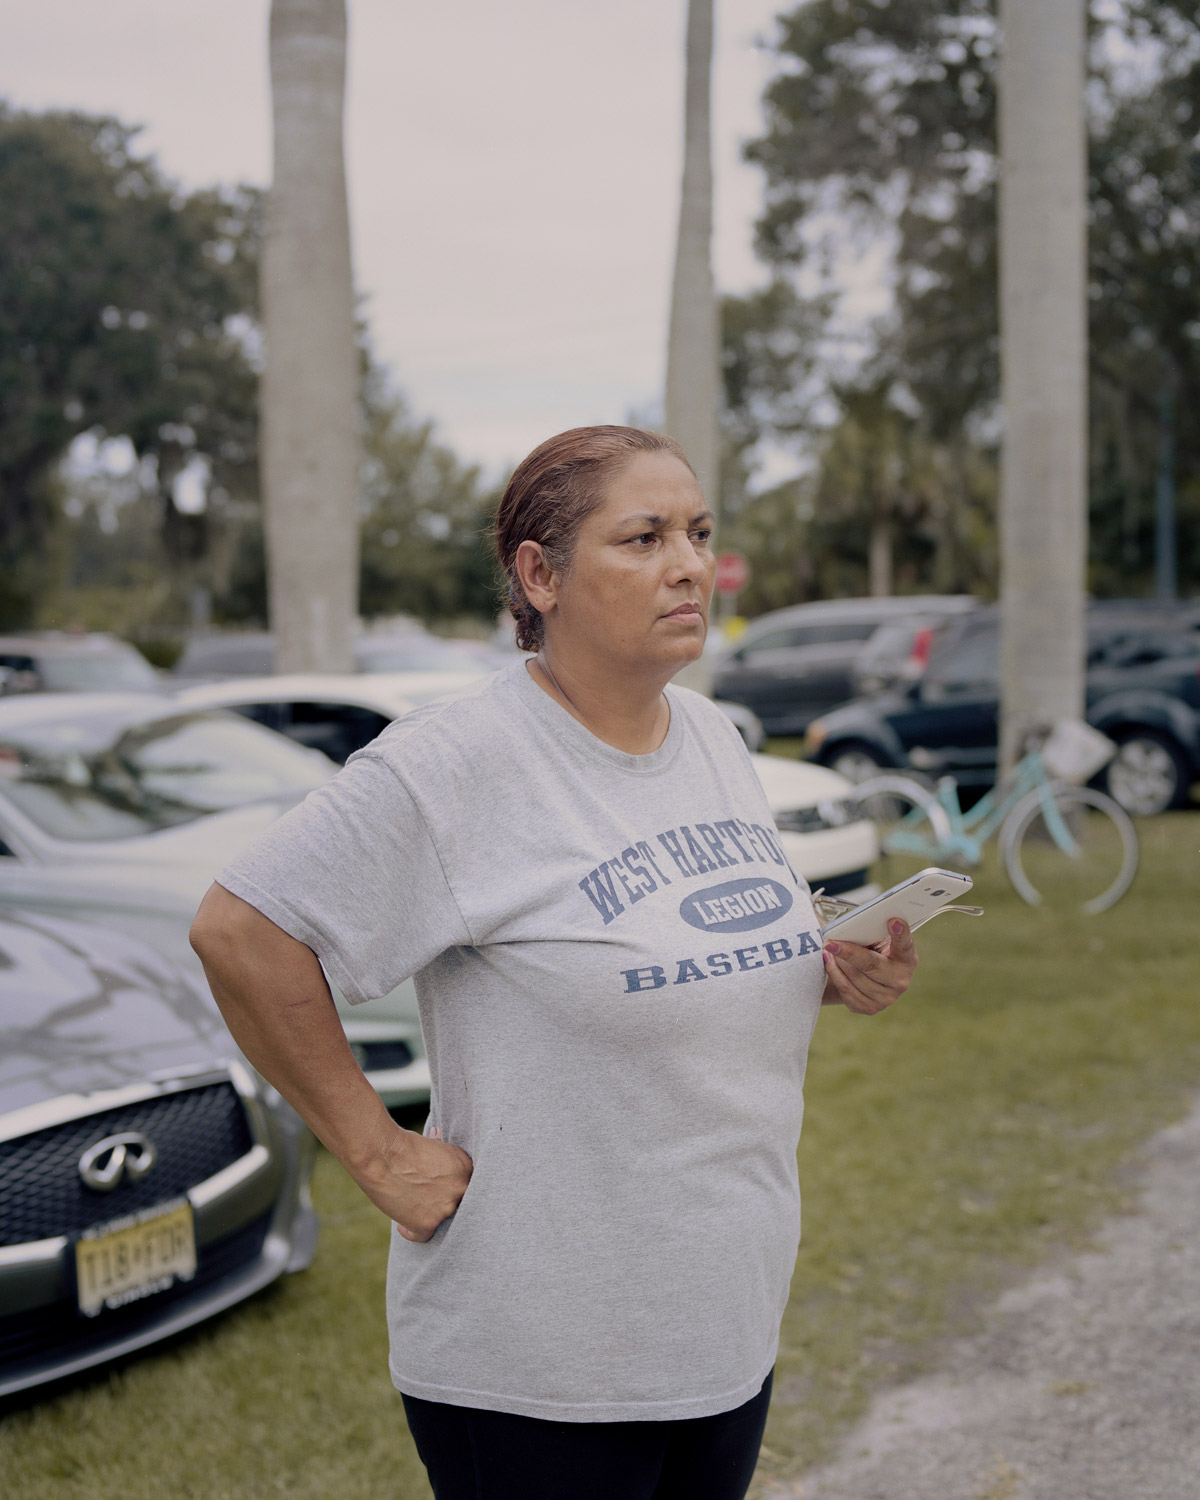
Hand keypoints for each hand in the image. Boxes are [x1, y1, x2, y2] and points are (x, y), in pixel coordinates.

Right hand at [351, 1124, 472, 1243]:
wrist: (383, 1155)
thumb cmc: (402, 1145)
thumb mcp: (429, 1143)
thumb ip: (438, 1149)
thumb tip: (437, 1135)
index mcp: (465, 1167)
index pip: (464, 1183)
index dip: (449, 1184)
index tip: (436, 1184)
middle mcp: (461, 1188)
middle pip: (455, 1201)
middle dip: (440, 1199)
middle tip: (423, 1195)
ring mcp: (445, 1209)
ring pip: (440, 1218)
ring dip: (427, 1213)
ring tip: (410, 1204)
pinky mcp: (427, 1224)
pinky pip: (423, 1236)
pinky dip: (411, 1231)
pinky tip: (403, 1224)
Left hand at [822, 917, 916, 1014]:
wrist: (867, 980)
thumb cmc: (873, 952)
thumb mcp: (878, 941)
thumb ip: (872, 933)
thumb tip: (849, 927)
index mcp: (907, 959)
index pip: (904, 944)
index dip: (900, 933)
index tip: (893, 921)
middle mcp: (900, 981)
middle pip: (871, 964)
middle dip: (848, 952)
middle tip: (829, 942)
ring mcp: (887, 998)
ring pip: (854, 977)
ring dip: (837, 961)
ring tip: (828, 948)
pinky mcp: (870, 1008)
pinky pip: (846, 990)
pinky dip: (834, 973)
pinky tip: (829, 962)